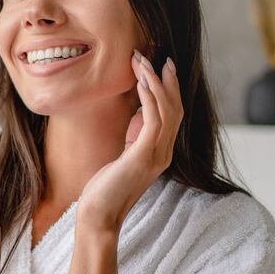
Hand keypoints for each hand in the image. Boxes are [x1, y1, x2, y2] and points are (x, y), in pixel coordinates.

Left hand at [77, 50, 183, 234]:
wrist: (99, 216)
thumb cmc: (105, 189)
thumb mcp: (122, 157)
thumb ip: (134, 138)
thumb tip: (137, 116)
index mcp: (160, 153)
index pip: (173, 116)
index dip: (170, 90)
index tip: (163, 68)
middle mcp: (164, 154)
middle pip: (175, 109)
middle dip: (167, 81)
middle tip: (159, 56)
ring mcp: (156, 156)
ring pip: (166, 110)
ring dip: (155, 83)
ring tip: (143, 62)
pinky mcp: (143, 157)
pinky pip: (153, 120)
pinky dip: (148, 98)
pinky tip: (140, 83)